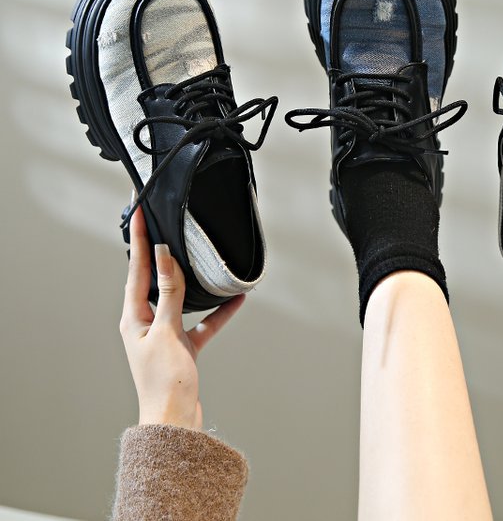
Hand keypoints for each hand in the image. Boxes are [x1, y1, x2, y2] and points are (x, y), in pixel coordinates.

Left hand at [119, 207, 244, 428]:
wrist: (174, 423)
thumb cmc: (164, 383)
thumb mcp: (167, 332)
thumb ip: (168, 293)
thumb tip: (163, 257)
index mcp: (133, 317)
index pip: (135, 269)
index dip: (137, 239)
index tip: (138, 212)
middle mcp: (145, 322)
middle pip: (153, 279)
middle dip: (158, 252)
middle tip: (162, 224)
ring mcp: (165, 334)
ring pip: (178, 297)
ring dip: (189, 279)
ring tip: (195, 254)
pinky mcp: (183, 346)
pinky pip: (202, 322)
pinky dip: (217, 311)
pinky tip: (235, 300)